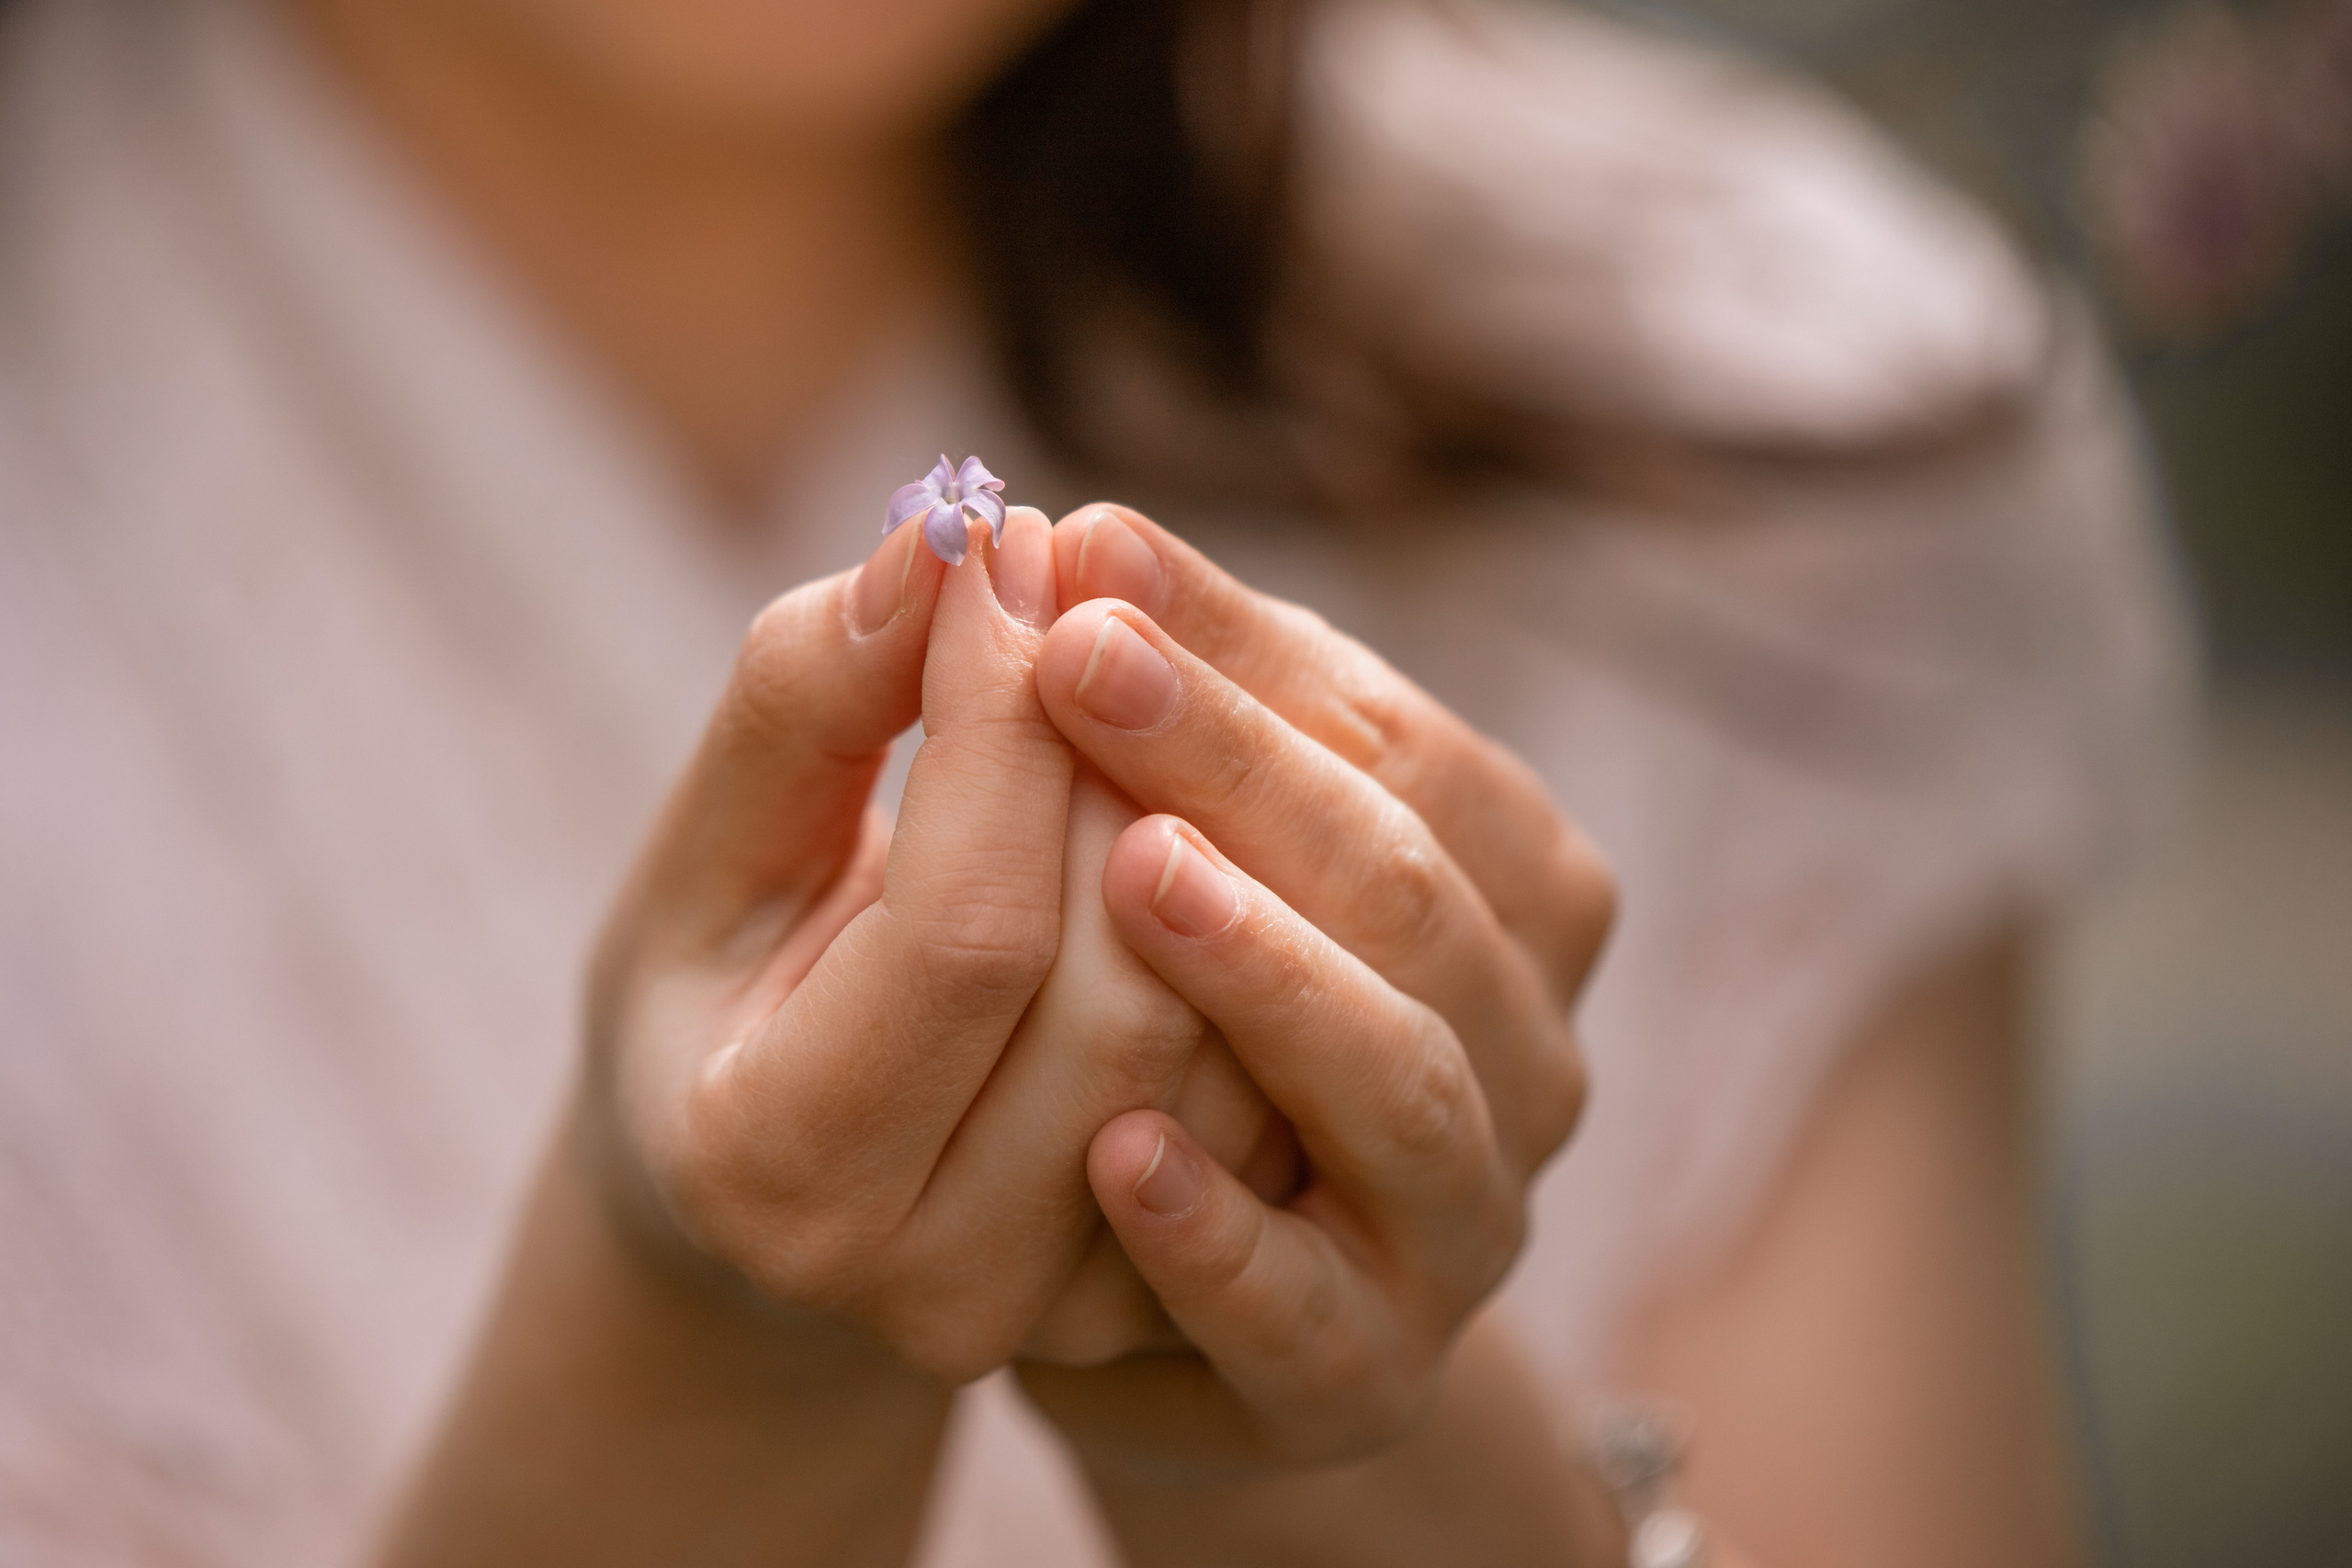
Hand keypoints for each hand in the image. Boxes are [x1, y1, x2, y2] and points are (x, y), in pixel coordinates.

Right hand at [581, 508, 1226, 1383]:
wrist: (770, 1203)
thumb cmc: (724, 998)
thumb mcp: (709, 856)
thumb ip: (800, 706)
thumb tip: (936, 543)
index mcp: (774, 1170)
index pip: (970, 929)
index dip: (1008, 720)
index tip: (1009, 548)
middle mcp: (930, 1280)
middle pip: (1122, 993)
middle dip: (1126, 770)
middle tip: (1089, 613)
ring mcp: (1064, 1308)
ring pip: (1224, 1044)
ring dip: (1206, 837)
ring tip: (1134, 716)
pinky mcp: (1160, 1295)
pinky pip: (1277, 1093)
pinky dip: (1261, 934)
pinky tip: (1192, 829)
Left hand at [1013, 506, 1614, 1473]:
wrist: (1142, 1286)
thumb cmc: (1153, 1014)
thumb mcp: (1165, 840)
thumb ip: (1154, 709)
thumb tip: (1071, 536)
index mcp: (1506, 889)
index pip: (1396, 737)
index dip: (1244, 642)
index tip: (1084, 547)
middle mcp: (1519, 1045)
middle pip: (1408, 886)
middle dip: (1240, 761)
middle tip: (1077, 658)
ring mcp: (1461, 1217)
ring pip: (1404, 1082)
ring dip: (1270, 972)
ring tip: (1127, 872)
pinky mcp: (1364, 1368)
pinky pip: (1309, 1306)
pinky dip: (1222, 1228)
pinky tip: (1114, 1151)